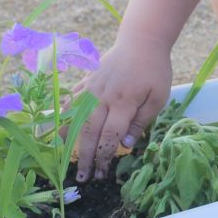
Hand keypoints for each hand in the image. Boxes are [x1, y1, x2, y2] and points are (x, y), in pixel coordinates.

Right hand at [72, 36, 171, 180]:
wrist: (142, 40)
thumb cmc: (154, 69)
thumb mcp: (158, 96)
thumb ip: (142, 121)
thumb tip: (125, 145)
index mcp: (123, 102)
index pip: (109, 136)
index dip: (104, 157)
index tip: (101, 173)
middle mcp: (103, 97)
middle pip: (89, 131)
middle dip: (84, 156)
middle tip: (82, 177)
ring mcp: (92, 88)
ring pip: (75, 117)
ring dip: (69, 139)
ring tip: (63, 157)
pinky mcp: (87, 80)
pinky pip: (71, 100)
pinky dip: (63, 115)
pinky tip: (59, 128)